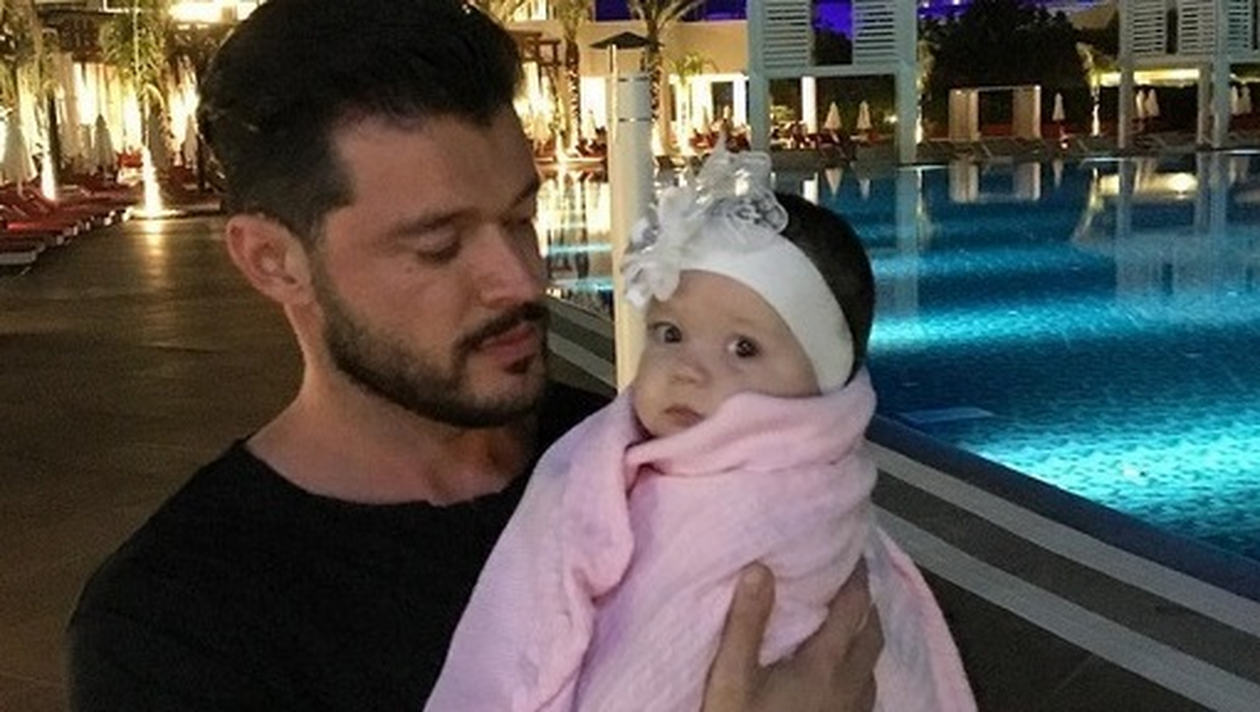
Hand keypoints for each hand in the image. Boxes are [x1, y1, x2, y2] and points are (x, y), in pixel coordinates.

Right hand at [701, 562, 882, 711]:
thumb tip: (760, 568)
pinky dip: (859, 672)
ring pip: (872, 667)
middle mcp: (850, 686)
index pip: (853, 608)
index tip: (851, 552)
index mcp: (825, 665)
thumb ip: (747, 623)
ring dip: (865, 640)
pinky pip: (865, 694)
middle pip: (873, 635)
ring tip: (846, 625)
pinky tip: (838, 677)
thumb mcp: (732, 678)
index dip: (855, 577)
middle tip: (850, 584)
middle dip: (866, 606)